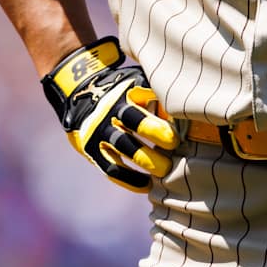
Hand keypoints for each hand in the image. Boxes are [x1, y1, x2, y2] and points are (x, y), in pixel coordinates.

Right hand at [40, 37, 177, 191]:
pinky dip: (129, 179)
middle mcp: (111, 108)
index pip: (148, 96)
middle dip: (156, 132)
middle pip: (134, 119)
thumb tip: (187, 112)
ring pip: (123, 146)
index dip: (166, 110)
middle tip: (174, 144)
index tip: (182, 121)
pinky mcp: (90, 148)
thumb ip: (158, 93)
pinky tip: (146, 185)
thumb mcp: (136, 82)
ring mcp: (99, 129)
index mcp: (127, 90)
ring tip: (165, 170)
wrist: (79, 92)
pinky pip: (110, 167)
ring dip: (146, 160)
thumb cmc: (122, 89)